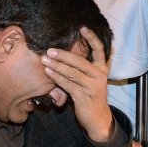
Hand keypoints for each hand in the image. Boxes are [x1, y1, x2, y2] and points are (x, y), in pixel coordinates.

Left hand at [40, 27, 112, 141]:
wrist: (98, 118)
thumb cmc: (91, 95)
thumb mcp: (90, 79)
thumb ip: (81, 68)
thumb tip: (63, 54)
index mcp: (102, 68)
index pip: (100, 49)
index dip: (92, 38)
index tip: (83, 28)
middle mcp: (99, 75)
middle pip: (80, 61)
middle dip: (64, 55)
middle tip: (50, 49)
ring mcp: (92, 86)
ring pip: (72, 73)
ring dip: (56, 66)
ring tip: (44, 59)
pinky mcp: (83, 96)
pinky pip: (67, 84)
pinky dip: (56, 78)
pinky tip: (48, 72)